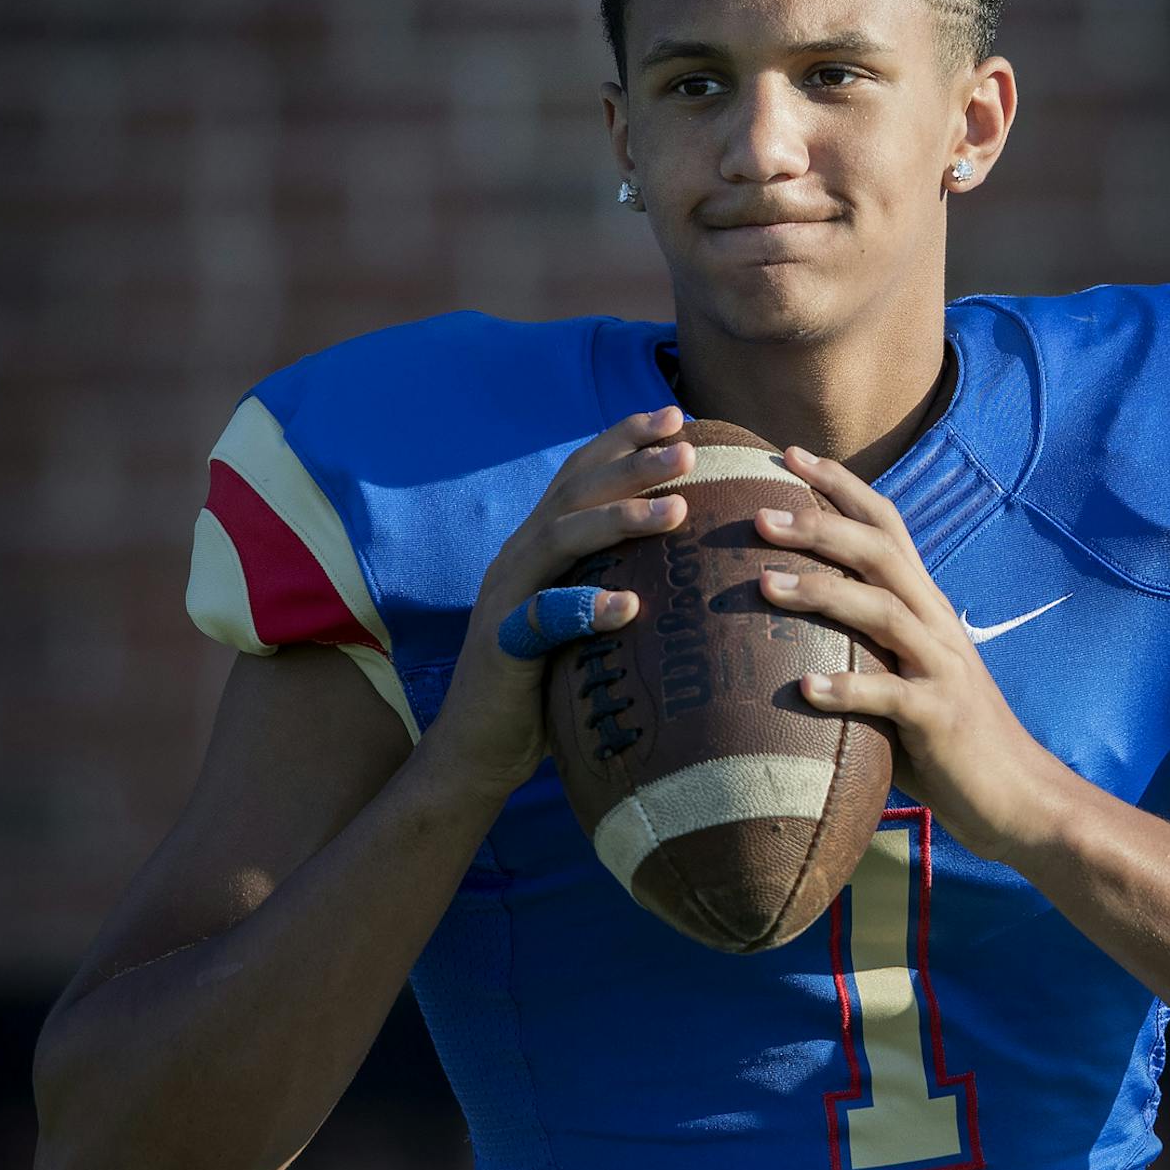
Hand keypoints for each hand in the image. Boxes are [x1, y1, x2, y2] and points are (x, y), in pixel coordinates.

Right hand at [423, 405, 693, 802]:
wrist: (478, 753)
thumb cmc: (547, 686)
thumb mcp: (586, 622)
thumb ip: (616, 582)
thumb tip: (691, 562)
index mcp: (537, 547)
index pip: (580, 475)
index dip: (623, 440)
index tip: (676, 416)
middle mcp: (517, 559)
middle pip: (574, 492)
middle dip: (632, 462)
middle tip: (688, 445)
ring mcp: (506, 599)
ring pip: (559, 539)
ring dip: (619, 518)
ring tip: (676, 510)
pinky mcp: (502, 647)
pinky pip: (544, 620)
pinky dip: (586, 608)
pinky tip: (628, 605)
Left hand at [753, 446, 1070, 862]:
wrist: (1020, 798)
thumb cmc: (946, 742)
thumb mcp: (900, 678)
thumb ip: (857, 649)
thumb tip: (778, 637)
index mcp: (925, 605)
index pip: (885, 525)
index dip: (840, 485)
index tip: (786, 454)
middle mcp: (935, 622)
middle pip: (879, 552)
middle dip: (819, 525)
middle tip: (758, 514)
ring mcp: (941, 667)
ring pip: (881, 610)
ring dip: (822, 592)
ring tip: (765, 584)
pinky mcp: (941, 718)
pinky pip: (890, 696)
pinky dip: (847, 689)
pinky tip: (804, 688)